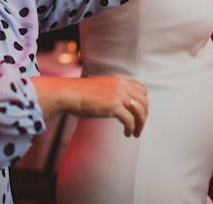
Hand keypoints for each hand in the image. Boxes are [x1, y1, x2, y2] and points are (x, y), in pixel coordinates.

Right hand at [33, 75, 148, 136]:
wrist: (68, 93)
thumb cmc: (80, 93)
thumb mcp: (101, 87)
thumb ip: (113, 92)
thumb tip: (120, 105)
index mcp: (119, 80)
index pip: (142, 90)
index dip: (144, 103)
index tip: (140, 113)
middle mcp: (121, 85)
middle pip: (144, 102)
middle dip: (144, 116)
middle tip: (140, 126)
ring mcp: (118, 95)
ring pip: (140, 111)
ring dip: (140, 124)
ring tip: (136, 132)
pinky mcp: (114, 106)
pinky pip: (130, 120)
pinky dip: (131, 128)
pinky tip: (127, 133)